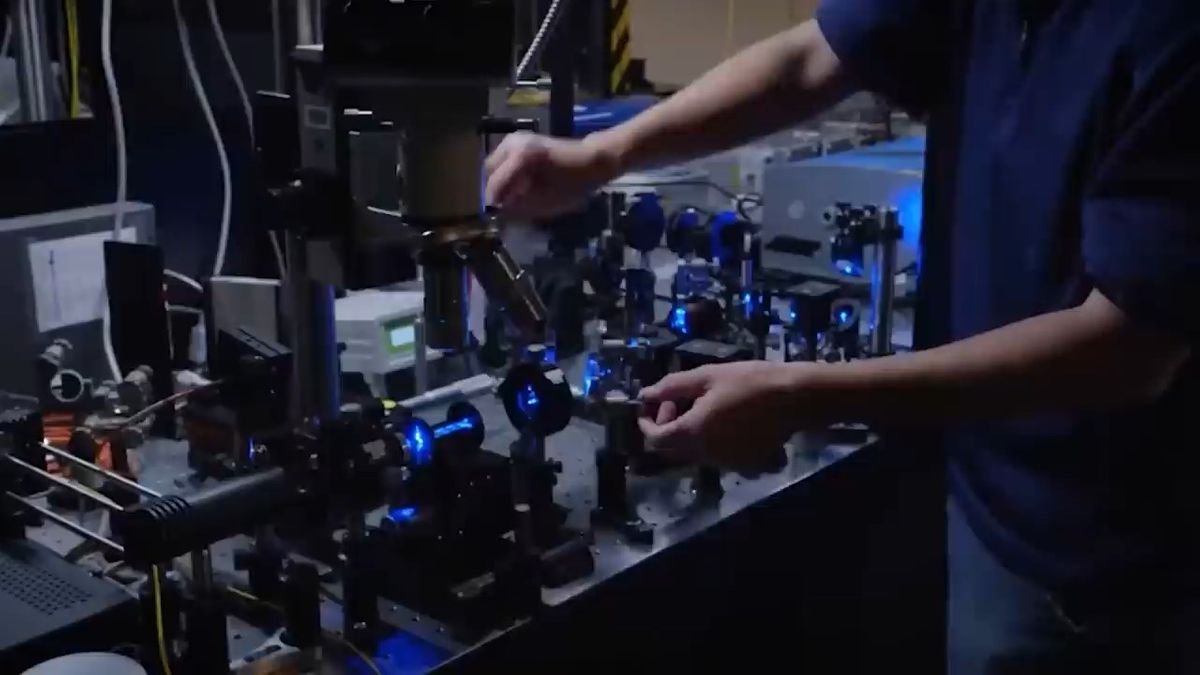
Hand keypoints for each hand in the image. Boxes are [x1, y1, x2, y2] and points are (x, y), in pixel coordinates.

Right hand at [484, 132, 620, 219]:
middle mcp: (512, 143)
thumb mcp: (545, 203)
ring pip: (494, 166)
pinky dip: (507, 174)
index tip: (498, 219)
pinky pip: (504, 160)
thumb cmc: (573, 184)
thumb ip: (518, 208)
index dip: (495, 204)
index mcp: (520, 157)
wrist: (591, 160)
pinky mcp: (520, 141)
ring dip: (501, 182)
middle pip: (490, 172)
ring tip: (514, 197)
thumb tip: (499, 214)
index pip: (495, 185)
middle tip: (507, 208)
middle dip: (496, 192)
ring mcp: (515, 139)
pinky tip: (520, 185)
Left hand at [638, 362, 809, 473]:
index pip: (654, 439)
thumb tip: (645, 394)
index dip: (647, 421)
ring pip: (695, 453)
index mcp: (693, 433)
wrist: (795, 398)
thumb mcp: (706, 376)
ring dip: (690, 433)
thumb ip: (671, 387)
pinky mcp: (746, 466)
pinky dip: (714, 442)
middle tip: (681, 400)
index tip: (654, 403)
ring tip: (706, 405)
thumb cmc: (749, 381)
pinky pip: (719, 458)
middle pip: (672, 449)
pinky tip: (728, 421)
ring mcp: (727, 464)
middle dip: (668, 426)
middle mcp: (707, 455)